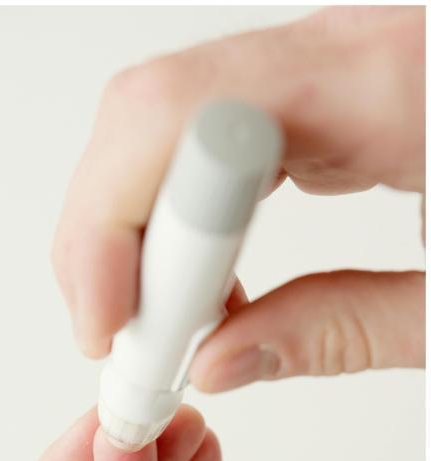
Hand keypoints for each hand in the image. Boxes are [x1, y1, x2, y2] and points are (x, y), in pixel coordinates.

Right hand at [52, 6, 423, 389]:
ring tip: (165, 328)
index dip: (115, 225)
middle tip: (124, 343)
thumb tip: (221, 362)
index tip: (116, 330)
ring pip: (172, 130)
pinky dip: (192, 223)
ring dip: (142, 236)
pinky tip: (210, 289)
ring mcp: (335, 72)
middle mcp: (350, 52)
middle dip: (110, 239)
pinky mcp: (335, 102)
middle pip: (155, 118)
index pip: (183, 116)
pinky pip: (221, 149)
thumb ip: (342, 331)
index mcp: (396, 78)